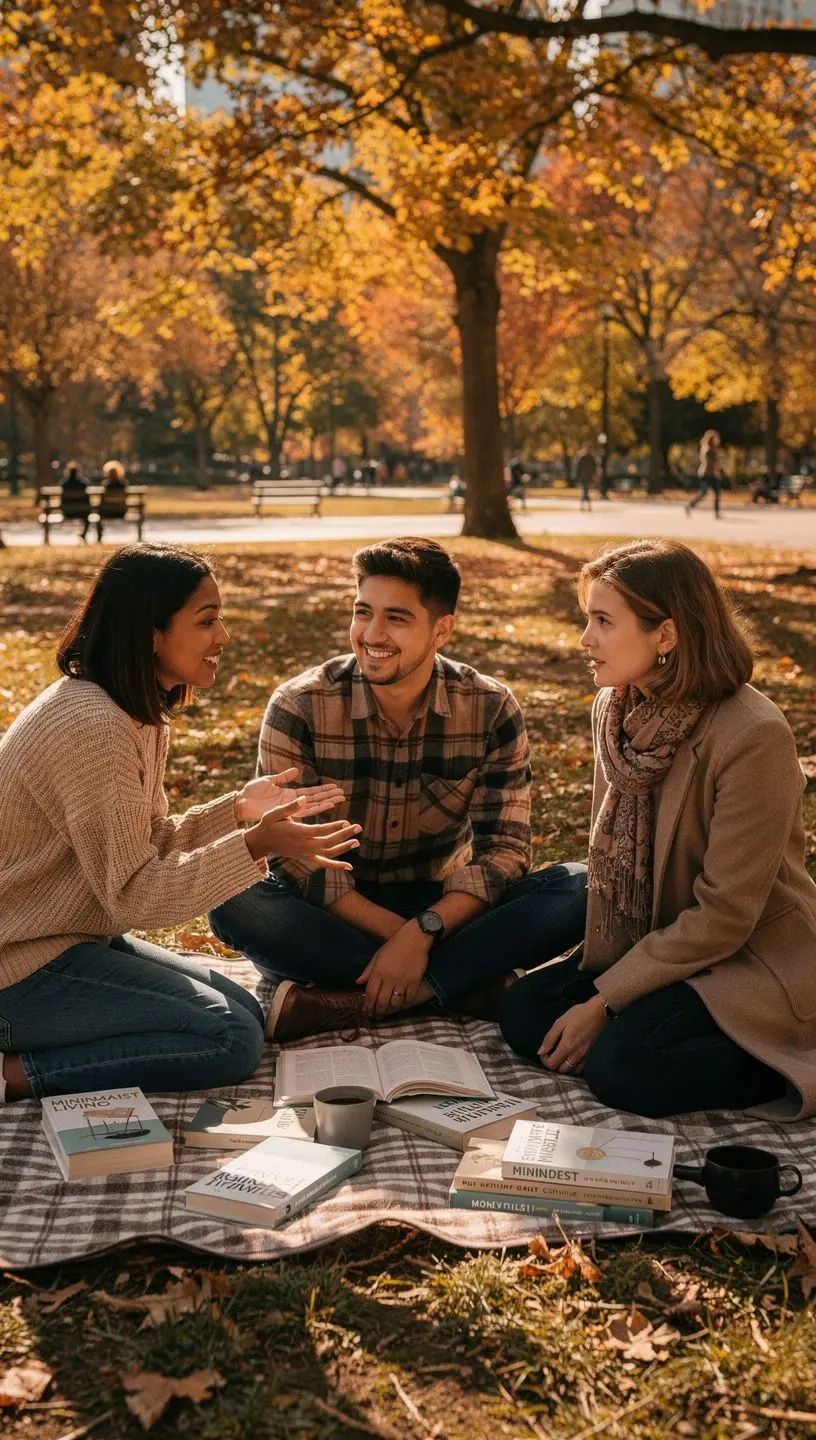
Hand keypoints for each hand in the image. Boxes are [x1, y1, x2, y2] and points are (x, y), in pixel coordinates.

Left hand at [236, 768, 344, 824]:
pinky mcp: (286, 813)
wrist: (242, 802)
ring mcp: (290, 808)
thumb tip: (297, 770)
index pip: (311, 792)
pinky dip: (317, 808)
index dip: (323, 790)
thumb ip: (284, 777)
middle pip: (316, 799)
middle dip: (329, 796)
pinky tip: (327, 804)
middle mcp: (293, 803)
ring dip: (327, 802)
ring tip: (340, 798)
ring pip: (314, 805)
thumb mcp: (270, 780)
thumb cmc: (253, 792)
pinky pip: (305, 811)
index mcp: (290, 794)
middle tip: (343, 794)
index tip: (335, 787)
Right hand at [245, 796, 360, 868]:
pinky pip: (323, 863)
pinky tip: (349, 866)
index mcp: (297, 833)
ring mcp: (306, 853)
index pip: (320, 831)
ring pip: (328, 853)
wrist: (262, 842)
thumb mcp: (275, 812)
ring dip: (344, 848)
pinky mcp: (306, 857)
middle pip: (328, 842)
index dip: (334, 828)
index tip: (346, 822)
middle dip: (344, 835)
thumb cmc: (268, 824)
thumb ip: (290, 807)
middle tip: (358, 827)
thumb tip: (304, 798)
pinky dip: (336, 865)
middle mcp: (303, 845)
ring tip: (357, 842)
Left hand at [356, 922, 430, 1016]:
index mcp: (378, 971)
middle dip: (378, 1012)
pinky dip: (405, 1005)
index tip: (366, 1011)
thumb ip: (368, 970)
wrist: (415, 938)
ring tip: (388, 1013)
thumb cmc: (394, 945)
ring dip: (390, 1011)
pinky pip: (409, 999)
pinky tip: (401, 1006)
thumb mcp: (378, 955)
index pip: (370, 993)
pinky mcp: (415, 982)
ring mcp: (403, 981)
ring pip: (395, 1003)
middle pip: (382, 1001)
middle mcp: (389, 978)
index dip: (367, 1005)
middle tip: (377, 1016)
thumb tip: (358, 983)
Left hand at [538, 995, 608, 1074]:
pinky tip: (568, 1058)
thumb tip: (541, 1052)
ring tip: (559, 1056)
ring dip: (562, 1067)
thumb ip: (549, 1039)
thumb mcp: (560, 1023)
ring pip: (570, 1071)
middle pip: (560, 1070)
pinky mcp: (589, 1054)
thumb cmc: (578, 1015)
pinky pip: (579, 1068)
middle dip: (552, 1064)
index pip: (552, 1064)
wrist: (597, 1013)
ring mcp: (584, 1056)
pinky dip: (572, 1067)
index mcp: (566, 1047)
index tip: (543, 1052)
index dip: (544, 1060)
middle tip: (550, 1054)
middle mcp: (575, 1055)